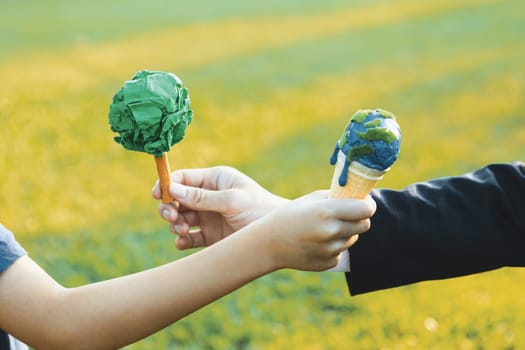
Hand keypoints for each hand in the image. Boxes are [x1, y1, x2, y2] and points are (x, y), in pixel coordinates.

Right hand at [152, 166, 288, 248]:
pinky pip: (188, 237)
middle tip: (172, 217)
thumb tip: (171, 189)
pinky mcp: (210, 236)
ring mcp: (208, 217)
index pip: (183, 178)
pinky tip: (182, 242)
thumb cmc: (259, 210)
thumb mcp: (231, 200)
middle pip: (177, 199)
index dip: (168, 185)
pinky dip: (181, 240)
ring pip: (180, 218)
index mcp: (215, 180)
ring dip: (175, 224)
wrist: (278, 236)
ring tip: (182, 230)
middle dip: (169, 207)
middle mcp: (209, 196)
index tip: (158, 195)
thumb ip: (201, 197)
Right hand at [254, 194, 375, 270]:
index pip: (365, 209)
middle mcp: (331, 231)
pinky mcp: (329, 263)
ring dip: (345, 233)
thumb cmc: (289, 216)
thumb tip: (359, 197)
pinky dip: (334, 246)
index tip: (365, 203)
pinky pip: (341, 252)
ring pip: (353, 239)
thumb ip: (336, 197)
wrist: (269, 244)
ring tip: (324, 229)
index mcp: (327, 211)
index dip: (368, 205)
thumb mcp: (310, 199)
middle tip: (349, 215)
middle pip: (364, 225)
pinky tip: (317, 243)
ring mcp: (330, 250)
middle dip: (360, 218)